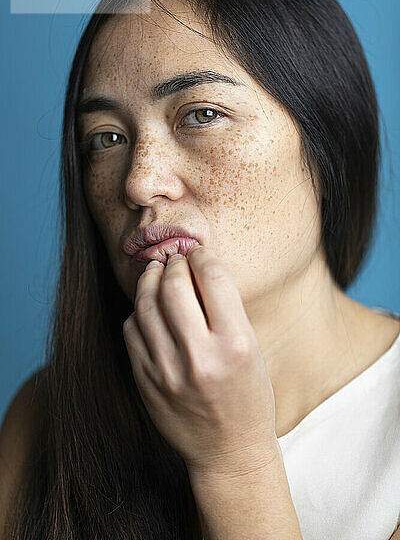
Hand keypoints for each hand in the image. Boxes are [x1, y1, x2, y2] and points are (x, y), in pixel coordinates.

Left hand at [123, 245, 278, 474]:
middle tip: (176, 260)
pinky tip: (149, 307)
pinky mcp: (145, 381)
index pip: (213, 277)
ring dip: (150, 279)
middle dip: (174, 263)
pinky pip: (132, 330)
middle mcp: (200, 356)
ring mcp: (167, 370)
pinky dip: (139, 310)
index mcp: (235, 344)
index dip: (203, 256)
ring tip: (156, 272)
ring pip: (146, 304)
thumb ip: (225, 310)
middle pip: (174, 284)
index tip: (199, 254)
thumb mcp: (252, 350)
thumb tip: (196, 267)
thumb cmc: (248, 398)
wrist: (228, 452)